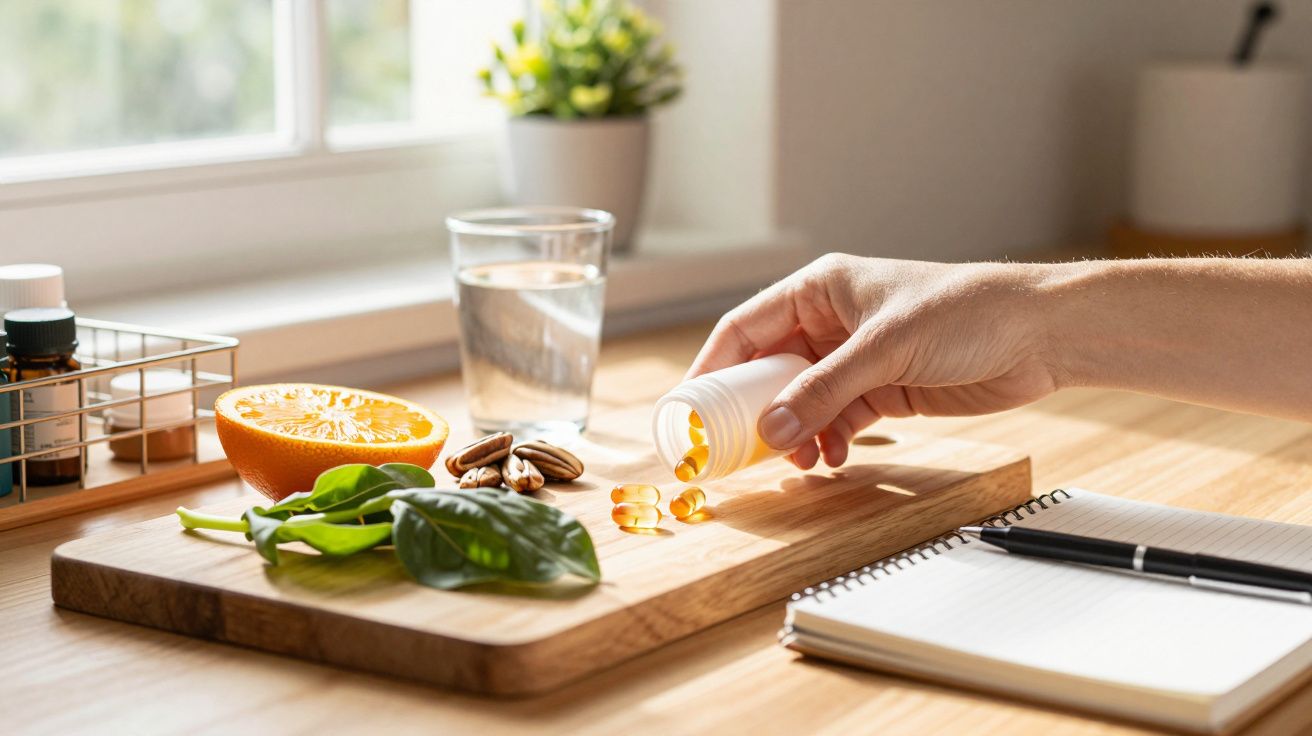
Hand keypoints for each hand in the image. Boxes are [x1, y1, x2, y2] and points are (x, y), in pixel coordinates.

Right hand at [687, 254, 1058, 468]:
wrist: (1038, 335)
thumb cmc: (965, 311)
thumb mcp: (884, 349)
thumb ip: (823, 391)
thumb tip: (771, 430)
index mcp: (820, 290)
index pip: (745, 328)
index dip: (712, 366)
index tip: (689, 406)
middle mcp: (831, 323)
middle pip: (768, 370)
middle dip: (753, 410)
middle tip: (733, 448)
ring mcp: (856, 359)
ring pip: (802, 401)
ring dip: (794, 432)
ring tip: (796, 460)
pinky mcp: (883, 390)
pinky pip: (837, 420)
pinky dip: (829, 441)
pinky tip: (833, 458)